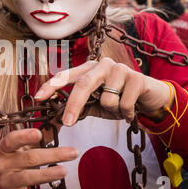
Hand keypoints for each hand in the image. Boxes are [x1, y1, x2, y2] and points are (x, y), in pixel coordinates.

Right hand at [0, 128, 77, 188]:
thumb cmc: (16, 164)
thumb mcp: (24, 149)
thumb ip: (42, 135)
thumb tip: (61, 119)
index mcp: (6, 149)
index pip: (12, 140)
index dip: (24, 136)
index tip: (39, 134)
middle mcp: (4, 164)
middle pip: (28, 158)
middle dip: (52, 155)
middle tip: (72, 153)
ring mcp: (5, 181)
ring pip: (26, 177)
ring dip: (46, 174)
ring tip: (64, 171)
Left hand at [34, 57, 171, 124]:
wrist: (149, 99)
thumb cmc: (118, 99)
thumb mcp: (95, 106)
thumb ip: (78, 109)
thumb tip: (55, 120)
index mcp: (89, 69)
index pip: (66, 76)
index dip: (51, 86)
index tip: (38, 98)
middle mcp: (102, 65)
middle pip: (83, 84)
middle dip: (74, 105)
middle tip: (67, 123)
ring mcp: (120, 69)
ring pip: (105, 98)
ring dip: (112, 111)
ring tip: (120, 108)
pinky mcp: (136, 77)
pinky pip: (123, 103)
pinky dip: (126, 113)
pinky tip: (132, 110)